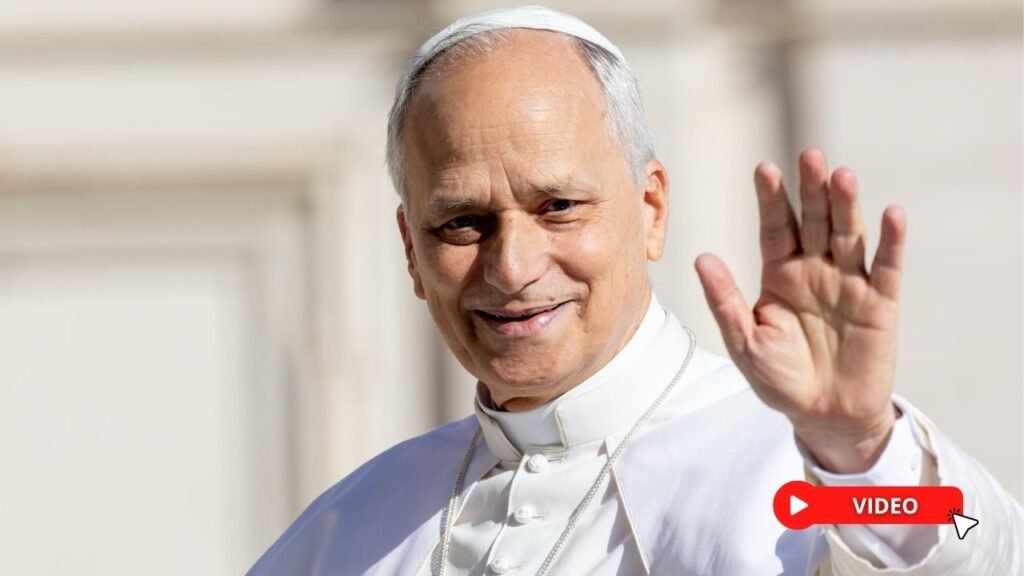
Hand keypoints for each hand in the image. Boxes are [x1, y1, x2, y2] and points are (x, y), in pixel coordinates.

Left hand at [695, 148, 906, 473]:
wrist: (822, 415)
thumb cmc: (779, 379)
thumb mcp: (744, 342)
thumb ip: (726, 301)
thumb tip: (701, 259)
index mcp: (779, 274)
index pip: (774, 228)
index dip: (771, 199)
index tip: (764, 169)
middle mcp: (814, 270)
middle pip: (812, 221)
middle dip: (810, 189)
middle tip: (809, 155)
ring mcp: (848, 282)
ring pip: (848, 235)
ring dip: (846, 205)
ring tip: (841, 175)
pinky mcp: (880, 302)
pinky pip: (886, 267)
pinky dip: (891, 242)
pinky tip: (892, 214)